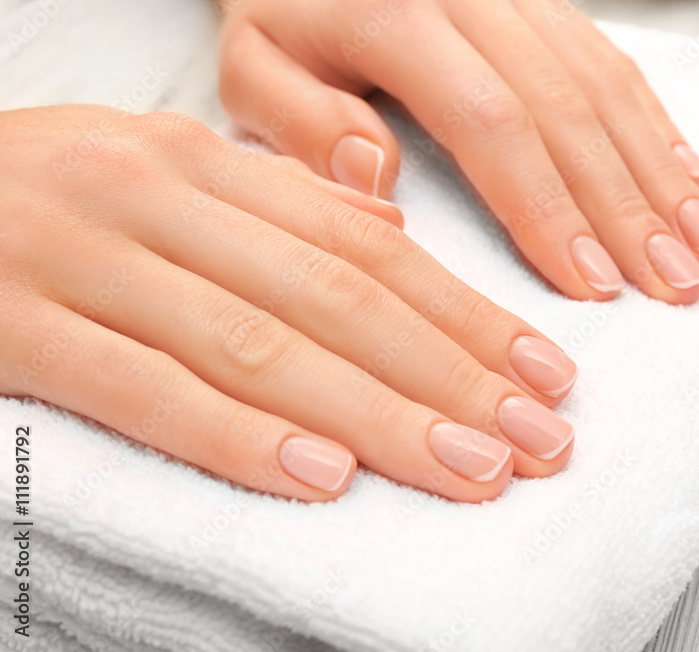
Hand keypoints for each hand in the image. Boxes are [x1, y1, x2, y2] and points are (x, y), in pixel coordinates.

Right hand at [0, 106, 576, 502]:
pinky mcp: (12, 328)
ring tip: (469, 467)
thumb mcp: (162, 177)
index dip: (466, 316)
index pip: (368, 249)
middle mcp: (156, 198)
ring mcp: (83, 259)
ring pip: (260, 344)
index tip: (544, 374)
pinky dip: (239, 436)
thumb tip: (390, 239)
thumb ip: (273, 207)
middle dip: (451, 375)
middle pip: (338, 298)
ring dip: (378, 415)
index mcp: (204, 163)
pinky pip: (143, 389)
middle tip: (538, 439)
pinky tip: (322, 478)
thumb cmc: (44, 197)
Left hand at [217, 0, 698, 305]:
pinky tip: (692, 179)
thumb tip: (378, 177)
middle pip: (568, 108)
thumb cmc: (281, 17)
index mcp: (394, 13)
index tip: (590, 284)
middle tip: (675, 285)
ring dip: (661, 173)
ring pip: (605, 84)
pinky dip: (657, 126)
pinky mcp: (544, 2)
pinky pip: (612, 59)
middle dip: (628, 206)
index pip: (490, 121)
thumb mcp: (252, 67)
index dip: (547, 206)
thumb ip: (300, 122)